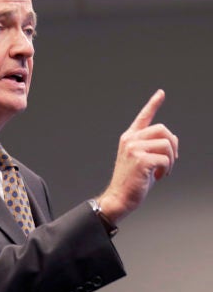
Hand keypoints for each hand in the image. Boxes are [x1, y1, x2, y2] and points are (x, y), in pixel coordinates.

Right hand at [98, 89, 178, 223]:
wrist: (119, 197)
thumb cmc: (131, 181)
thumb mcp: (140, 159)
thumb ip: (151, 147)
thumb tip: (172, 141)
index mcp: (129, 138)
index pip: (143, 117)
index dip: (153, 104)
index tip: (161, 93)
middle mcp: (130, 140)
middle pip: (163, 129)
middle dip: (172, 145)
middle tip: (169, 161)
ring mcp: (134, 149)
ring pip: (167, 144)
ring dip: (171, 160)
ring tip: (163, 171)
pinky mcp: (141, 160)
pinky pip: (166, 159)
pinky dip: (166, 170)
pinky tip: (157, 177)